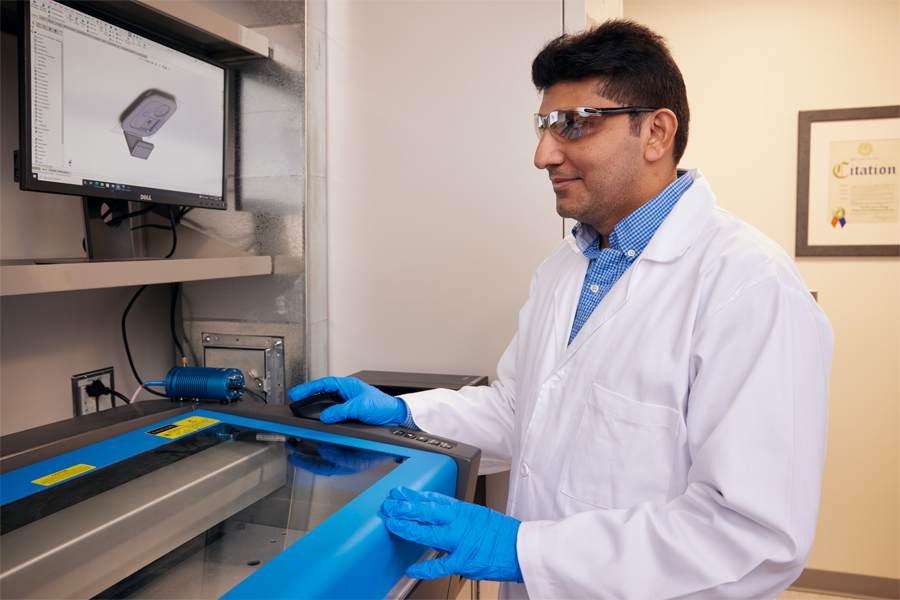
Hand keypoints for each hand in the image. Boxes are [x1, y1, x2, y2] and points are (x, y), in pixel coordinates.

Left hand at [286, 440, 392, 475]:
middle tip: (290, 446)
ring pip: (321, 449)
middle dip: (302, 454)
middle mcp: (341, 458)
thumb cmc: (379, 454)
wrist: (393, 443)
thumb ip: (339, 458)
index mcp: (342, 466)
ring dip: (308, 445)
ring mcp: (343, 449)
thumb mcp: (357, 461)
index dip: (305, 464)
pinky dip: (319, 437)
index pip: (319, 468)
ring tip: (297, 438)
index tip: (293, 458)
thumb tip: (323, 450)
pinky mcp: (346, 439)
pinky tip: (314, 431)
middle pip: (317, 458)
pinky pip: (329, 439)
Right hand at [288, 376, 407, 424]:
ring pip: (327, 404)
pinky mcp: (350, 413)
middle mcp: (346, 393)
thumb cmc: (383, 406)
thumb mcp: (361, 407)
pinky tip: (320, 421)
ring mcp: (347, 403)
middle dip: (307, 396)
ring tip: (303, 411)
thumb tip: (326, 416)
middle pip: (322, 393)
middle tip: (295, 401)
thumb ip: (342, 411)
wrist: (395, 416)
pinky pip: (333, 413)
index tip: (296, 393)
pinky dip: (325, 417)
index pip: (323, 384)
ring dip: (316, 407)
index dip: (308, 388)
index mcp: (348, 386)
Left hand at [381, 486, 522, 581]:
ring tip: (393, 525)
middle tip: (390, 506)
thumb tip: (440, 517)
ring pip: (429, 534)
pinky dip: (424, 568)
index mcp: (464, 510)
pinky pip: (440, 565)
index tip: (400, 493)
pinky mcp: (464, 561)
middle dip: (406, 508)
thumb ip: (458, 516)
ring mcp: (461, 542)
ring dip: (409, 529)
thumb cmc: (504, 534)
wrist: (522, 549)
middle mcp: (460, 523)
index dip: (414, 497)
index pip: (434, 500)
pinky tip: (411, 568)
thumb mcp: (480, 515)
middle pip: (427, 512)